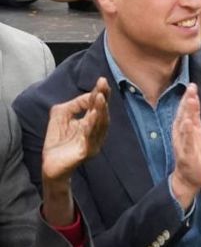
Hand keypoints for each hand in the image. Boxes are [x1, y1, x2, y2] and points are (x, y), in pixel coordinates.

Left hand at [42, 77, 109, 225]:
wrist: (50, 165)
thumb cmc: (57, 141)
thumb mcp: (62, 115)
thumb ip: (75, 104)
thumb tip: (89, 96)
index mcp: (91, 123)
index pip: (97, 106)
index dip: (100, 94)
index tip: (102, 81)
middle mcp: (96, 132)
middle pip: (102, 113)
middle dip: (103, 99)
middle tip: (103, 85)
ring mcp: (93, 142)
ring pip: (100, 125)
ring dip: (101, 110)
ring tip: (100, 97)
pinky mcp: (86, 152)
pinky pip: (91, 137)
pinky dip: (93, 125)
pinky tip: (94, 115)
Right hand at [170, 83, 200, 209]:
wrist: (189, 176)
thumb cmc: (193, 152)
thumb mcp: (195, 130)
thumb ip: (194, 115)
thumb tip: (193, 98)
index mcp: (182, 128)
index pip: (184, 110)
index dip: (188, 98)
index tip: (192, 85)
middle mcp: (180, 134)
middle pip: (183, 115)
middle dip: (187, 102)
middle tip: (191, 88)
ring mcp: (182, 144)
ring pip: (184, 127)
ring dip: (187, 114)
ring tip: (191, 101)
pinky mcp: (186, 155)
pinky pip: (187, 143)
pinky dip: (188, 133)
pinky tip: (189, 124)